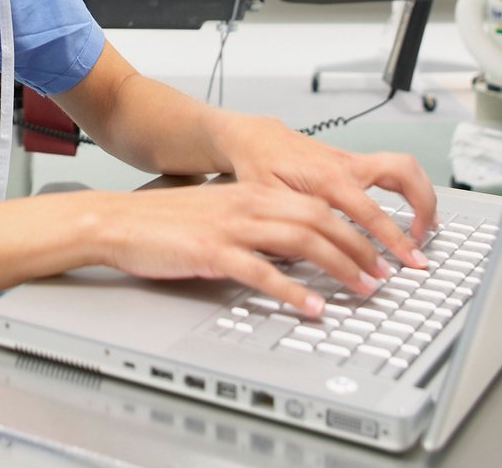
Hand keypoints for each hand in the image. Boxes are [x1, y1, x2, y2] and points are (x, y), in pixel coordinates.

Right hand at [90, 182, 395, 318]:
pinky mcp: (212, 251)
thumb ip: (256, 226)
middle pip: (320, 220)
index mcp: (253, 195)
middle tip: (383, 275)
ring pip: (301, 241)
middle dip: (360, 248)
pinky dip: (293, 291)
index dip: (355, 229)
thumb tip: (294, 248)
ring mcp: (231, 227)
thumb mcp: (220, 214)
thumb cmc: (165, 222)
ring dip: (339, 267)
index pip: (319, 205)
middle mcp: (248, 205)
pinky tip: (311, 307)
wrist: (118, 220)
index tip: (378, 253)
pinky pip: (262, 272)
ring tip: (362, 289)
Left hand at [215, 115, 438, 270]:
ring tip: (427, 226)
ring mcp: (354, 161)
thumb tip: (310, 256)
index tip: (405, 261)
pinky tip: (413, 209)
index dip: (391, 240)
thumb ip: (290, 226)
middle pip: (402, 175)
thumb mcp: (268, 201)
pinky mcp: (356, 162)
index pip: (370, 212)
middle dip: (422, 208)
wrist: (256, 138)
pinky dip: (411, 189)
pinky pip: (394, 170)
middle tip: (422, 242)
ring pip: (404, 167)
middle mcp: (347, 165)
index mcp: (327, 177)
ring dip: (422, 195)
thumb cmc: (260, 165)